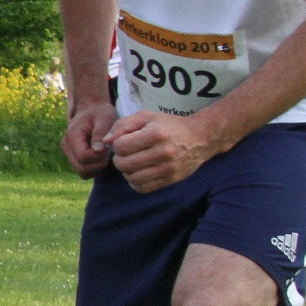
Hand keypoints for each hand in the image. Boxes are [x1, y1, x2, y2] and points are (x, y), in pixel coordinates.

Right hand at [61, 100, 117, 178]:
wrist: (92, 109)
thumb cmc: (100, 113)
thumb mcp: (104, 118)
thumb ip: (100, 133)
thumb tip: (98, 150)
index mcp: (72, 136)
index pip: (83, 158)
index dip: (98, 157)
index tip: (107, 147)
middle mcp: (66, 146)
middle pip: (82, 169)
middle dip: (99, 164)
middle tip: (107, 152)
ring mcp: (68, 153)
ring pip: (83, 173)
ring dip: (97, 167)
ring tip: (104, 153)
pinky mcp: (73, 157)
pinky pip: (84, 171)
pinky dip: (95, 167)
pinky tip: (101, 156)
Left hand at [102, 109, 217, 193]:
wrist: (199, 138)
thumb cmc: (168, 125)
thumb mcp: (146, 117)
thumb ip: (122, 125)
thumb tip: (105, 142)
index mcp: (156, 134)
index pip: (121, 146)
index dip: (117, 144)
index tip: (125, 141)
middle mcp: (163, 152)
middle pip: (124, 164)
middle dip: (119, 159)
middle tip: (125, 154)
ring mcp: (168, 168)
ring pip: (132, 178)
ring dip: (126, 172)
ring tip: (131, 163)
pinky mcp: (171, 179)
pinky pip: (144, 188)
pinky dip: (135, 182)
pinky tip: (139, 172)